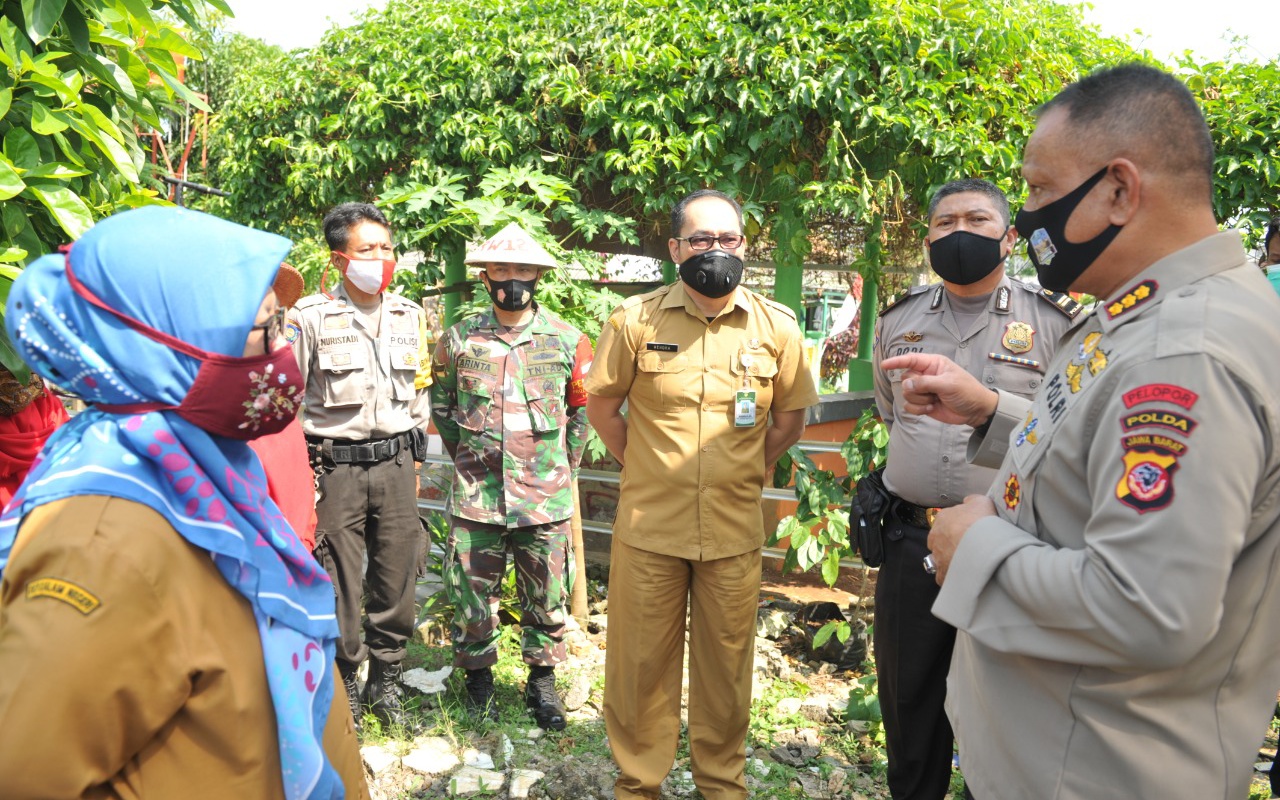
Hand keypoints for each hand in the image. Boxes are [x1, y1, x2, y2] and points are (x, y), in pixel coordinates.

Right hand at [880, 352, 996, 427]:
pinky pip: (909, 406)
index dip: (897, 362)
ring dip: (919, 400)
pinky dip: (918, 409)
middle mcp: (926, 375)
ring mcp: (924, 390)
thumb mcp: (948, 384)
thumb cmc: (966, 391)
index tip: (885, 365)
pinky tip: (931, 408)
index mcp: (933, 364)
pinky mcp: (922, 404)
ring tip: (934, 400)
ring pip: (906, 394)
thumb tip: (906, 385)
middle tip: (931, 392)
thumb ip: (926, 383)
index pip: (911, 360)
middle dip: (915, 388)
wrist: (975, 411)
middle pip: (906, 379)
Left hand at [926, 494, 995, 584]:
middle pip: (941, 539)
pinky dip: (952, 576)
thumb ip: (972, 501)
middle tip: (968, 546)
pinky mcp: (942, 573)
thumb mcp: (980, 501)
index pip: (947, 520)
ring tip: (967, 561)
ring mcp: (937, 556)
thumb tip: (968, 502)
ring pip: (941, 558)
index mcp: (942, 518)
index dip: (959, 525)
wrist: (982, 545)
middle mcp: (935, 537)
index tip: (969, 529)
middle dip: (951, 542)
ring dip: (950, 559)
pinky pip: (945, 575)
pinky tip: (963, 574)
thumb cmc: (981, 522)